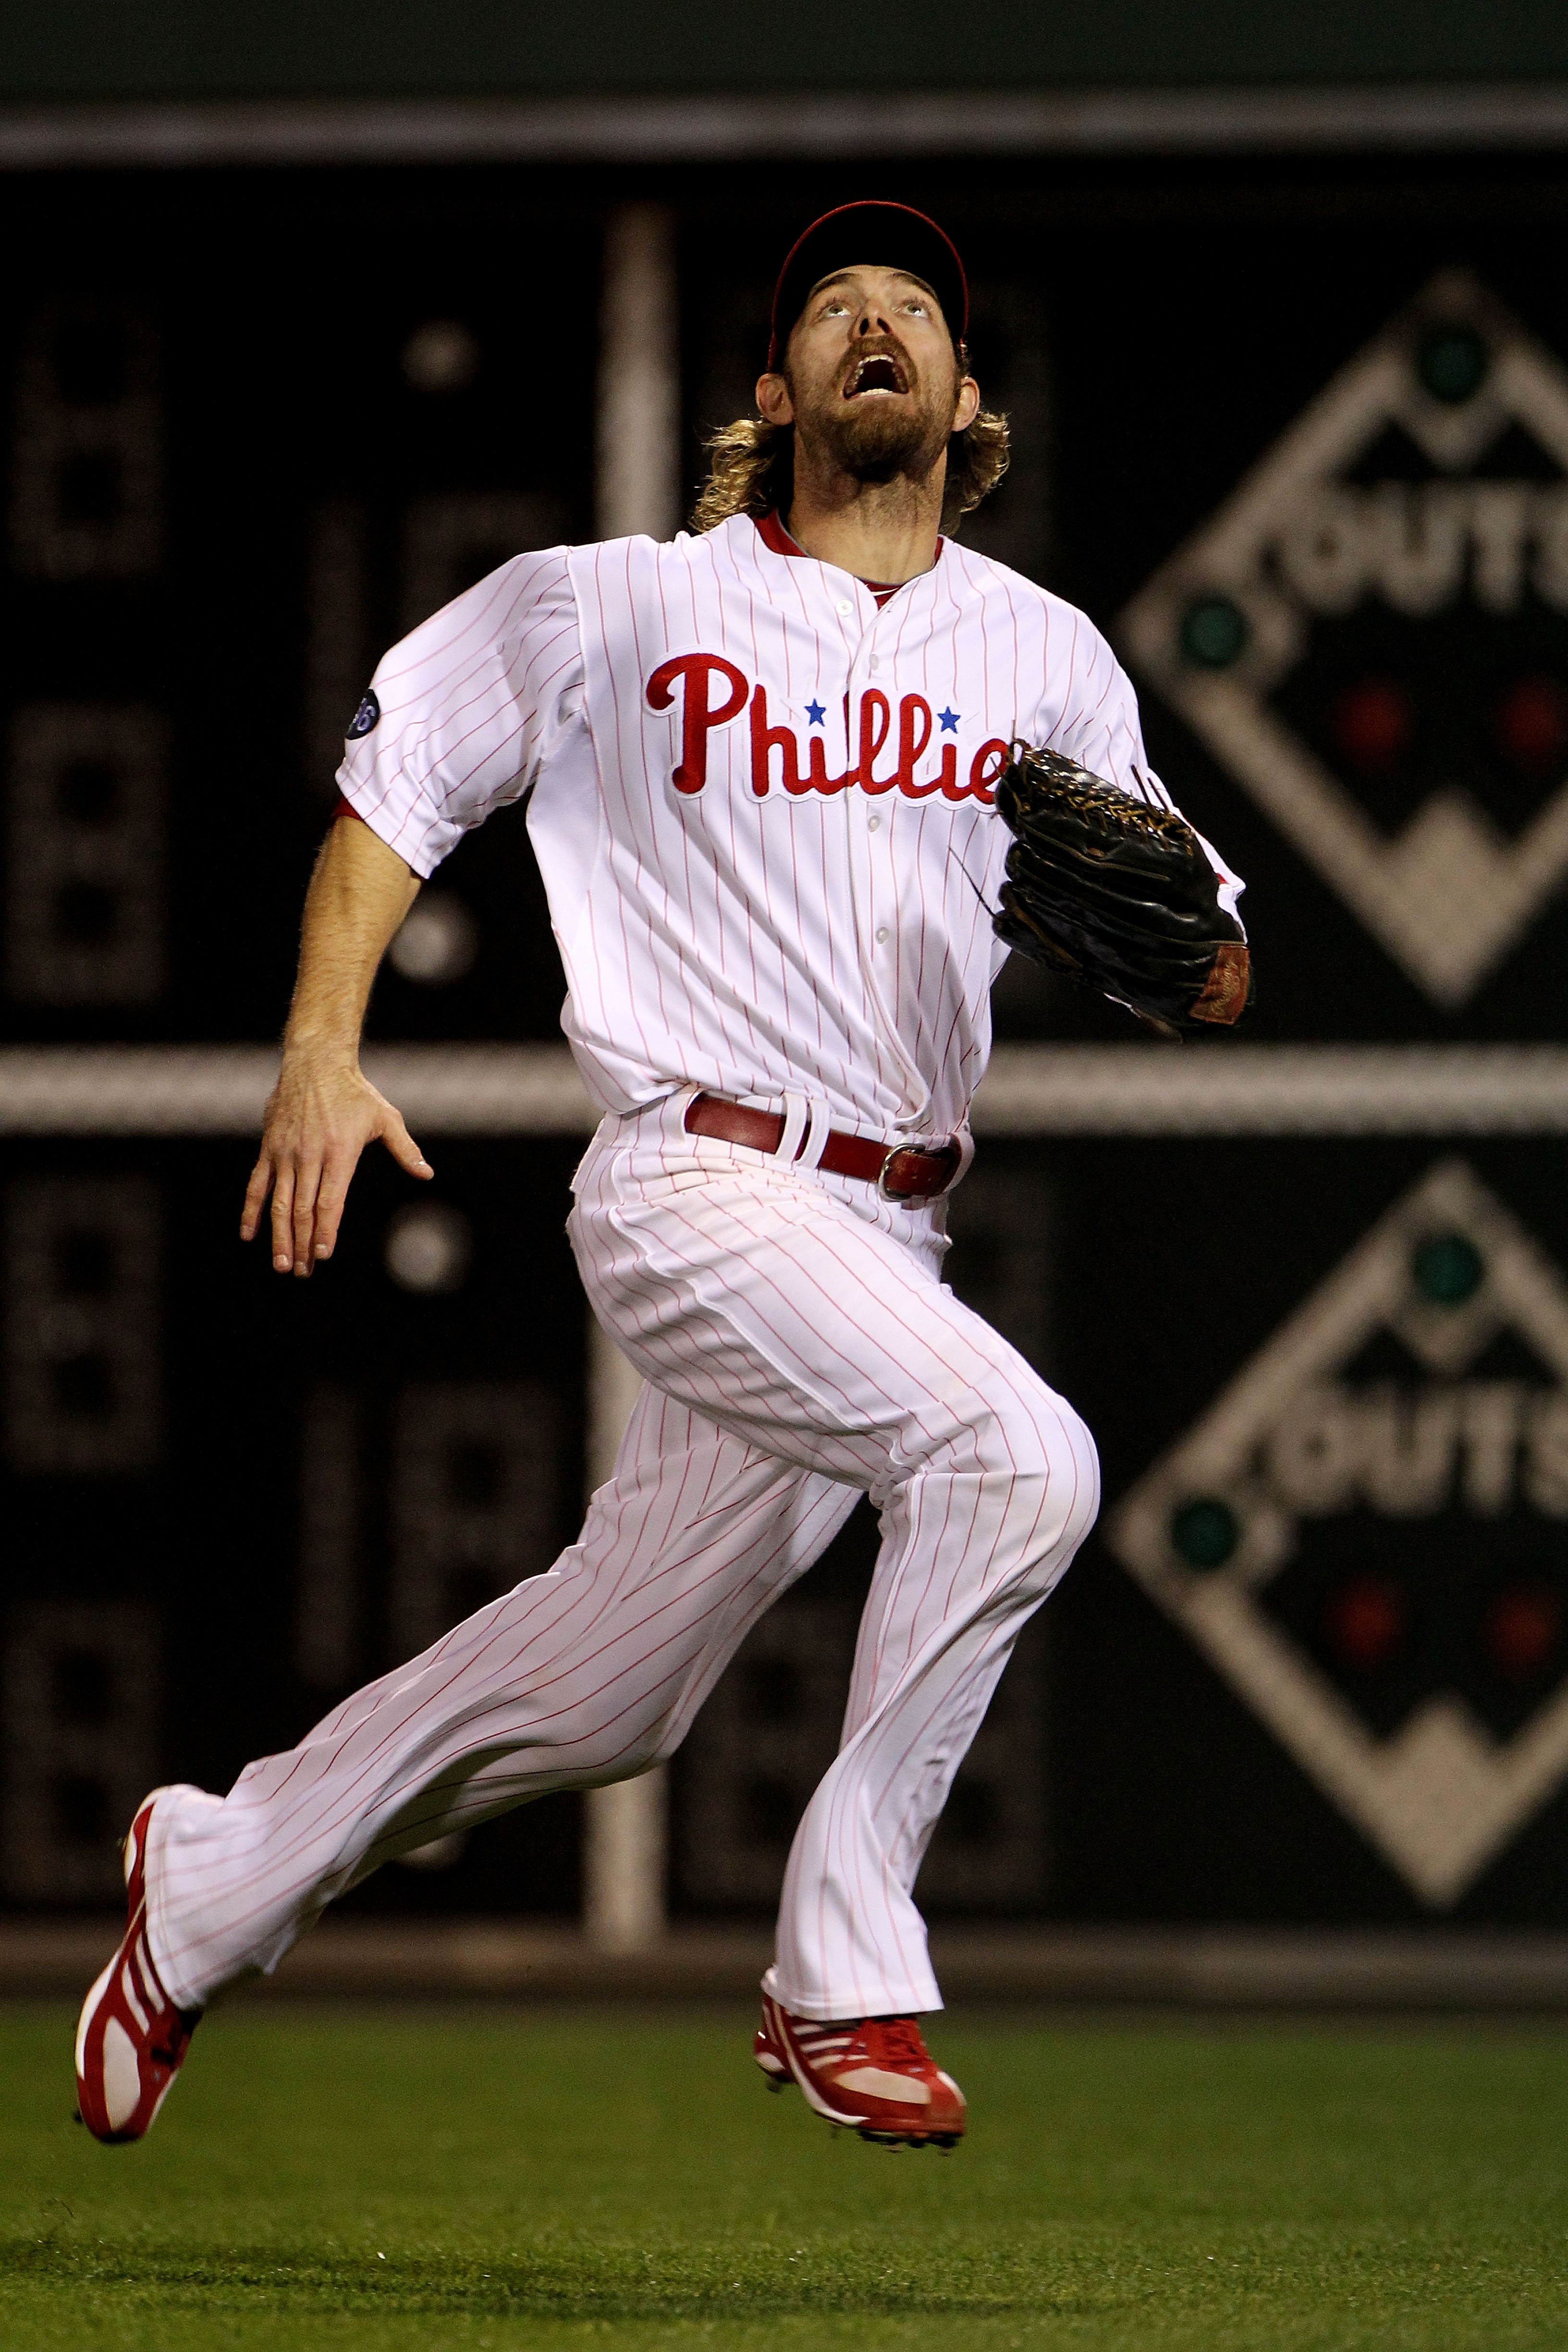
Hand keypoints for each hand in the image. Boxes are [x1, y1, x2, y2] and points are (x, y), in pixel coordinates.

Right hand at [240, 1053, 432, 1276]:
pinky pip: (257, 1185)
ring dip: (280, 1236)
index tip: (322, 1255)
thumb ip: (404, 1149)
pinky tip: (248, 1234)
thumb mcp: (386, 1118)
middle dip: (303, 1244)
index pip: (331, 1201)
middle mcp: (310, 1157)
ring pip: (280, 1203)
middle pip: (305, 1209)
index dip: (325, 1230)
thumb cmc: (356, 1092)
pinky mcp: (269, 1148)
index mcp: (340, 1153)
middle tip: (302, 1272)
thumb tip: (427, 1174)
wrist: (315, 1063)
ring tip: (282, 1264)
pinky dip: (251, 1210)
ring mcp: (286, 1154)